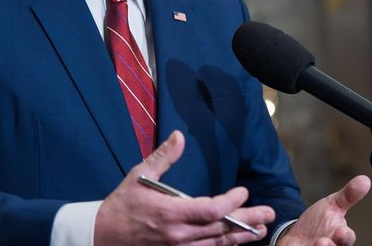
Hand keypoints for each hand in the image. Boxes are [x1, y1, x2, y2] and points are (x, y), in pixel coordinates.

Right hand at [94, 130, 275, 244]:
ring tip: (260, 229)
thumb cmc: (122, 204)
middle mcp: (178, 234)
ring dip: (240, 237)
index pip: (210, 211)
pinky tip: (234, 241)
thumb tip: (179, 136)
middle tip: (268, 213)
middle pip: (220, 229)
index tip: (243, 192)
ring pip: (216, 245)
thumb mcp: (140, 175)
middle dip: (247, 220)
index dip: (230, 203)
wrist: (102, 235)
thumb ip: (164, 157)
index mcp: (170, 213)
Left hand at [278, 175, 370, 245]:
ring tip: (316, 242)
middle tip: (325, 241)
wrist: (298, 233)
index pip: (347, 239)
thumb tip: (365, 179)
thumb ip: (348, 195)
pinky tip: (294, 245)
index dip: (345, 236)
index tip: (342, 231)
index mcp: (340, 236)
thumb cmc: (319, 222)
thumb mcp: (333, 205)